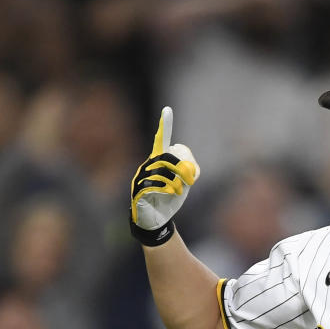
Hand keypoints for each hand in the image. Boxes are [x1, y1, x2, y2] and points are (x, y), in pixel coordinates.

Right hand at [130, 106, 199, 243]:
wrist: (156, 219)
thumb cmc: (171, 198)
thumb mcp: (186, 183)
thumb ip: (191, 172)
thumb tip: (190, 169)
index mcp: (159, 160)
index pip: (162, 140)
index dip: (165, 126)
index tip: (167, 110)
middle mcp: (148, 165)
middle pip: (168, 156)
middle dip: (183, 168)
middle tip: (190, 181)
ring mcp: (141, 177)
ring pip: (162, 171)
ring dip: (176, 183)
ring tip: (178, 191)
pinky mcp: (138, 190)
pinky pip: (154, 185)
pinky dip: (167, 190)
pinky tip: (169, 195)